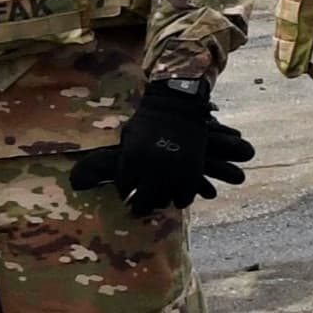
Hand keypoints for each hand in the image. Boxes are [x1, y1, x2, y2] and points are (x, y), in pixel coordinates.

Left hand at [71, 80, 252, 215]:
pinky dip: (180, 200)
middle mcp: (152, 170)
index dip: (125, 192)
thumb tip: (120, 179)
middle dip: (139, 206)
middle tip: (139, 208)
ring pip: (164, 201)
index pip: (124, 188)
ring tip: (158, 201)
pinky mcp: (192, 173)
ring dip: (160, 202)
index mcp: (132, 160)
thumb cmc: (148, 119)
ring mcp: (173, 173)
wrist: (177, 105)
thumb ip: (125, 159)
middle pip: (143, 201)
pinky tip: (176, 198)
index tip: (128, 194)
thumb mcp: (128, 138)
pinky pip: (184, 197)